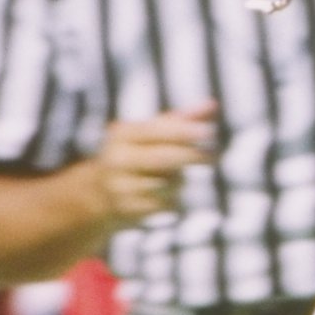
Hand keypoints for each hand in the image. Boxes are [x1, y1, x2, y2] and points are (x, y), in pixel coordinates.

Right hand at [93, 105, 216, 225]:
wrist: (100, 194)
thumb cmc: (136, 155)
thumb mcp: (151, 133)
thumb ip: (181, 119)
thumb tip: (213, 105)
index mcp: (122, 135)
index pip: (155, 131)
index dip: (183, 131)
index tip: (209, 131)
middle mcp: (118, 159)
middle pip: (162, 158)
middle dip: (190, 156)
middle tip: (214, 155)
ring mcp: (121, 186)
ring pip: (168, 183)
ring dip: (179, 180)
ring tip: (171, 177)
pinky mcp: (130, 210)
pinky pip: (167, 204)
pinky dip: (174, 199)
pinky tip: (164, 196)